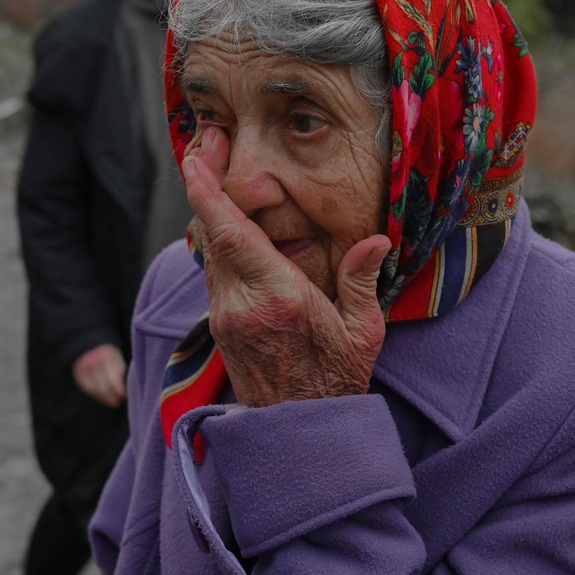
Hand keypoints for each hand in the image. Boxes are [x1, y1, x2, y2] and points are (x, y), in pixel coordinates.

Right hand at [72, 343, 126, 407]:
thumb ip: (119, 371)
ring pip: (94, 388)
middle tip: (118, 402)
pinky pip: (87, 387)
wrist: (91, 343)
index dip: (118, 388)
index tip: (124, 396)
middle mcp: (94, 361)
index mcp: (106, 356)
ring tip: (113, 402)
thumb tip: (123, 392)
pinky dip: (96, 395)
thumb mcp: (116, 358)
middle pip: (103, 384)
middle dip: (112, 395)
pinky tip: (104, 398)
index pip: (112, 376)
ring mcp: (84, 367)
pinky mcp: (78, 372)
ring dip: (104, 398)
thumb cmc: (109, 354)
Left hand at [182, 127, 389, 407]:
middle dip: (204, 185)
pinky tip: (224, 220)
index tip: (196, 157)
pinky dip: (215, 239)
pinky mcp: (220, 326)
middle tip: (208, 143)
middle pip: (211, 233)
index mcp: (279, 298)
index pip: (232, 235)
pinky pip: (214, 272)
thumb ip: (361, 281)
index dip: (208, 192)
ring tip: (212, 169)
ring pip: (208, 252)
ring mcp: (225, 317)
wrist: (299, 432)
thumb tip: (377, 239)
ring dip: (208, 212)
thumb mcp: (362, 332)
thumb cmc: (338, 382)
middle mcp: (242, 305)